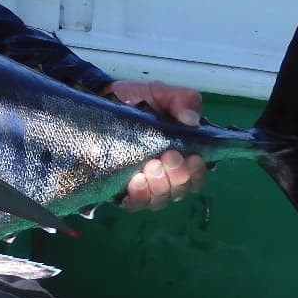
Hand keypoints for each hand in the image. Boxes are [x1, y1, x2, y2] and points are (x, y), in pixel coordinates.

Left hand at [105, 79, 207, 211]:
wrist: (100, 100)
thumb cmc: (134, 99)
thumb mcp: (160, 93)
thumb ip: (181, 100)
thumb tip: (191, 119)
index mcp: (181, 153)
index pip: (197, 176)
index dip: (197, 172)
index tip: (191, 158)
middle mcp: (165, 174)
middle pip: (181, 191)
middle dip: (177, 177)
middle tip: (165, 158)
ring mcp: (144, 183)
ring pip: (160, 200)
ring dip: (158, 187)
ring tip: (148, 168)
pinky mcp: (121, 189)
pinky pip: (135, 204)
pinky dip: (138, 197)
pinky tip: (134, 182)